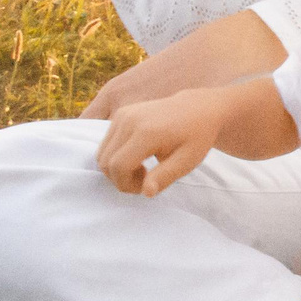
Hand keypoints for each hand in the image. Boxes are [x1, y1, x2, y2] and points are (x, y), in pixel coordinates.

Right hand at [94, 88, 224, 197]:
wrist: (199, 108)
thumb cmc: (196, 138)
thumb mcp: (187, 161)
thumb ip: (164, 177)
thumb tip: (146, 192)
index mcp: (147, 132)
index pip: (118, 167)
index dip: (126, 185)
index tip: (146, 186)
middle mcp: (129, 120)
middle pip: (105, 162)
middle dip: (121, 179)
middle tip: (145, 179)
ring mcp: (123, 114)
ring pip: (102, 154)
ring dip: (117, 169)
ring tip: (142, 168)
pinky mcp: (121, 113)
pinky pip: (106, 144)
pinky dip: (116, 156)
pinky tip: (137, 157)